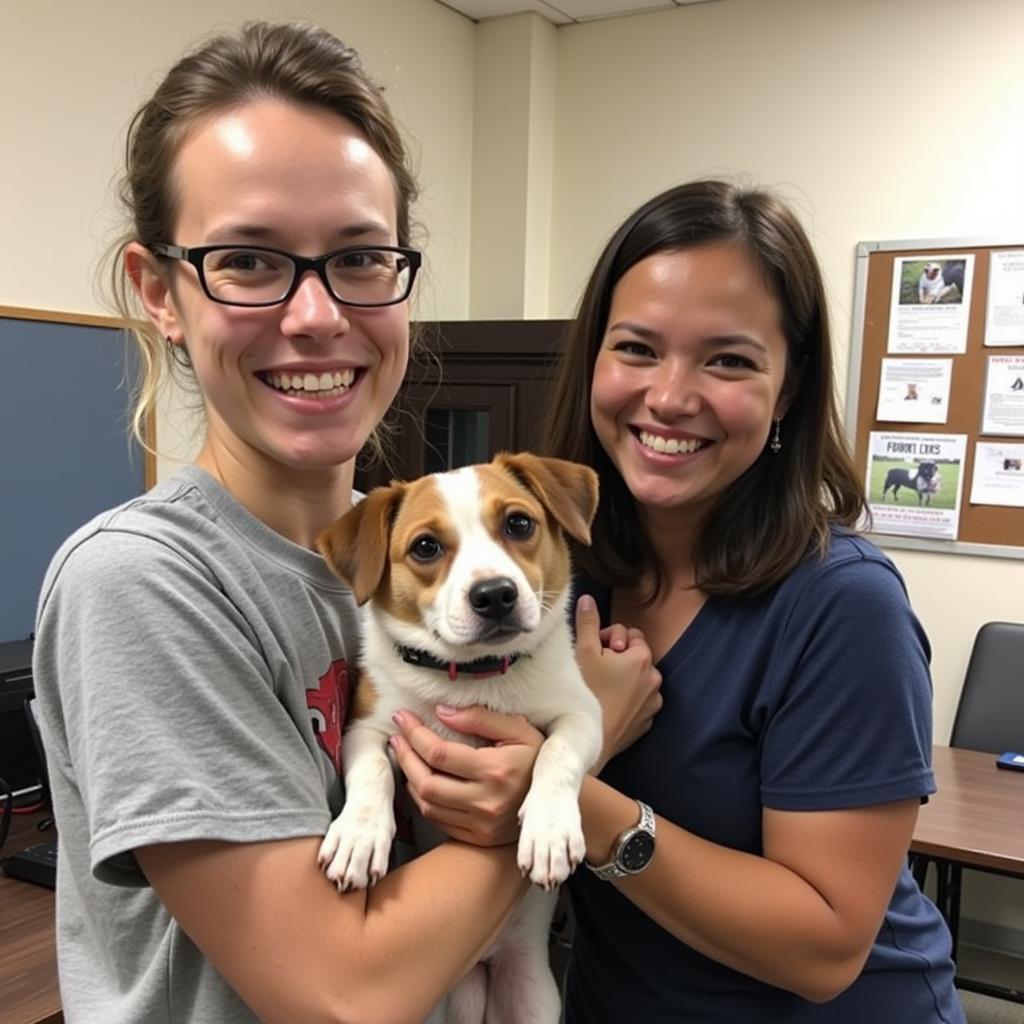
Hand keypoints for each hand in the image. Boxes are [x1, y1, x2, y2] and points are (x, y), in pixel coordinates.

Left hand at [389, 705, 543, 846]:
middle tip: (397, 736)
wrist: (554, 802)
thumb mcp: (518, 729)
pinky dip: (422, 798)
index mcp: (496, 771)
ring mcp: (480, 825)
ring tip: (405, 754)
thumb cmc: (534, 759)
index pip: (440, 753)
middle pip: (427, 782)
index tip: (403, 717)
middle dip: (405, 756)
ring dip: (409, 778)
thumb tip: (441, 712)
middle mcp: (486, 802)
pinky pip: (436, 819)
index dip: (415, 734)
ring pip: (427, 804)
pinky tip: (419, 778)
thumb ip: (480, 718)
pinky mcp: (475, 837)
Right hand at [575, 594, 662, 771]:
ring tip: (600, 688)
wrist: (588, 740)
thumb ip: (588, 622)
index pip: (630, 633)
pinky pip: (639, 700)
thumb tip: (588, 599)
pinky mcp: (647, 721)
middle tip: (596, 669)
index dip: (610, 639)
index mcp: (643, 658)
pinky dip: (627, 699)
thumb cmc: (585, 693)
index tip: (596, 652)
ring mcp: (653, 702)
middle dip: (617, 658)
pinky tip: (607, 703)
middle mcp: (655, 679)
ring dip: (622, 678)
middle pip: (635, 655)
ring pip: (637, 679)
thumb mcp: (582, 651)